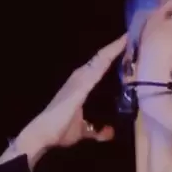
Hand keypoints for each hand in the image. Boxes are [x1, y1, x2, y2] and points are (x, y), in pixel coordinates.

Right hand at [17, 34, 126, 152]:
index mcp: (80, 87)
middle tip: (128, 37)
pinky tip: (118, 48)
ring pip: (99, 61)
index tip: (124, 45)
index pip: (98, 69)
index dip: (110, 57)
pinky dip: (108, 57)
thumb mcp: (83, 131)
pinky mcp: (80, 86)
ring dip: (112, 50)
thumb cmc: (59, 130)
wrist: (42, 134)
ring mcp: (79, 81)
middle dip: (113, 49)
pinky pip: (98, 68)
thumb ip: (96, 131)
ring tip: (126, 38)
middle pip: (99, 61)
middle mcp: (79, 79)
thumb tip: (109, 131)